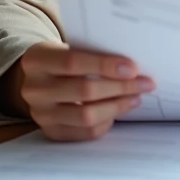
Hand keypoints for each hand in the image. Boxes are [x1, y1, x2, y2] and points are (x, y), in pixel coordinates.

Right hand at [9, 41, 155, 140]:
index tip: (133, 67)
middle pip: (83, 91)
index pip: (72, 62)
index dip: (105, 65)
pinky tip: (119, 109)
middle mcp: (34, 89)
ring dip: (118, 106)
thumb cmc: (63, 59)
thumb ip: (93, 53)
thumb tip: (133, 66)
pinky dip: (107, 121)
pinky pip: (85, 132)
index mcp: (37, 60)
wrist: (40, 79)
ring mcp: (40, 114)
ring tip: (136, 97)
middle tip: (145, 83)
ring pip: (86, 116)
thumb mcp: (70, 47)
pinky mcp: (51, 132)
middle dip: (120, 87)